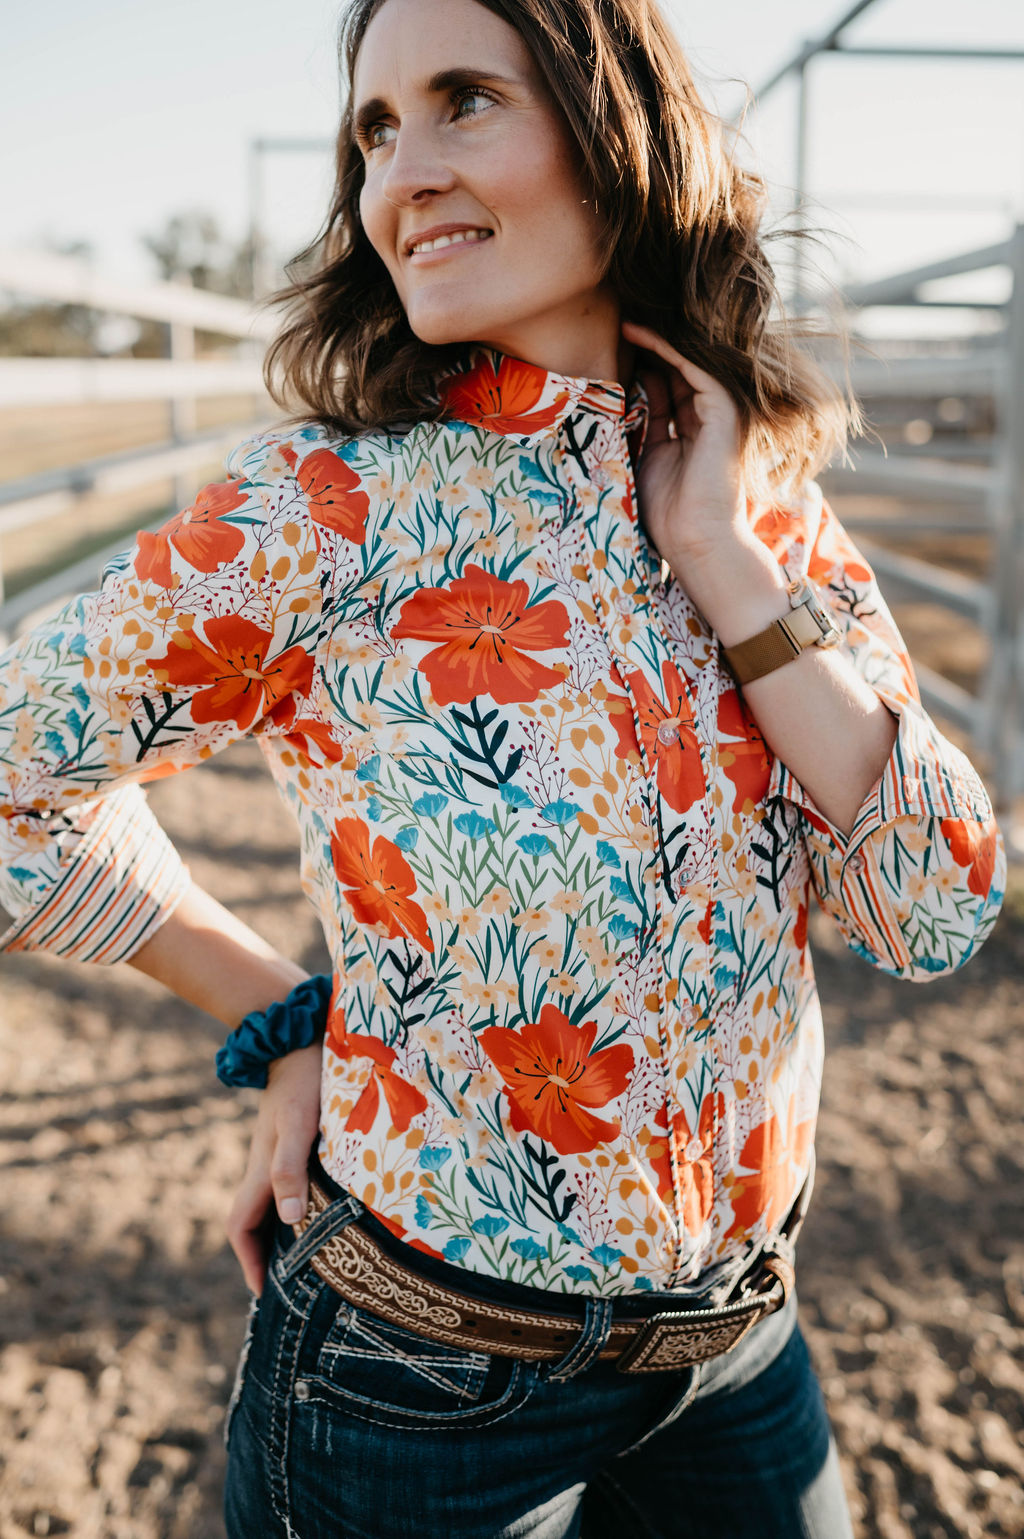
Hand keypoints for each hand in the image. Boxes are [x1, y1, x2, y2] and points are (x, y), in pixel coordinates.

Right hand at [225, 1041, 322, 1294]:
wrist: (296, 1040)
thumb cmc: (302, 1082)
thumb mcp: (299, 1125)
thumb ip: (290, 1168)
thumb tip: (288, 1219)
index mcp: (259, 1169)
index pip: (241, 1227)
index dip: (249, 1262)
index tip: (263, 1293)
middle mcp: (262, 1166)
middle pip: (253, 1221)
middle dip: (262, 1255)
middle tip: (286, 1286)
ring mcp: (273, 1153)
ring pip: (267, 1204)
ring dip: (277, 1233)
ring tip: (302, 1258)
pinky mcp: (288, 1140)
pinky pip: (282, 1184)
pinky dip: (291, 1207)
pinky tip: (316, 1208)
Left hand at [621, 321, 749, 579]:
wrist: (695, 541)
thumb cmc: (668, 513)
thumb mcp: (645, 456)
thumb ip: (642, 421)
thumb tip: (629, 387)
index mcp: (693, 428)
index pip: (667, 382)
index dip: (640, 361)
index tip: (608, 342)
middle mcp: (709, 415)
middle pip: (677, 366)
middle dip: (647, 343)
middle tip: (612, 317)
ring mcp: (719, 411)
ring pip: (685, 360)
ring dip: (653, 337)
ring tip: (620, 316)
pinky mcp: (723, 409)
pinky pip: (691, 366)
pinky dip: (665, 347)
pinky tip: (637, 332)